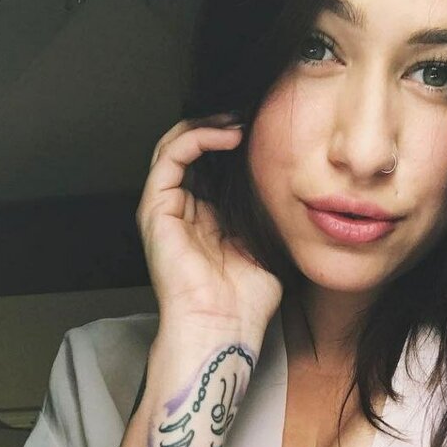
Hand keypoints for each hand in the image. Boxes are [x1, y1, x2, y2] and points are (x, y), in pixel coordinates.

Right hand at [136, 115, 283, 346]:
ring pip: (176, 146)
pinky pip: (170, 156)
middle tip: (251, 118)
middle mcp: (182, 213)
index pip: (212, 169)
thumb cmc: (245, 304)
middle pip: (191, 152)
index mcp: (205, 223)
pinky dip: (196, 137)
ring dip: (207, 126)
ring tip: (238, 122)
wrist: (222, 328)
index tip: (264, 134)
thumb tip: (291, 194)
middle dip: (219, 128)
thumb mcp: (267, 251)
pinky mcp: (155, 209)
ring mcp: (165, 210)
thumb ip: (268, 222)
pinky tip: (226, 135)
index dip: (235, 147)